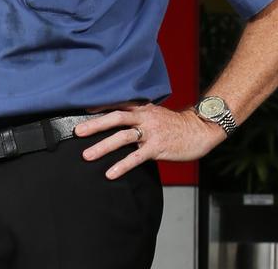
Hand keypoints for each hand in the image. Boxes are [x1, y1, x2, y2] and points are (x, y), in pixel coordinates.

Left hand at [74, 102, 227, 179]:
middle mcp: (144, 118)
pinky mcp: (157, 148)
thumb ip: (137, 114)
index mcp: (142, 109)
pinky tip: (110, 173)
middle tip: (77, 132)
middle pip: (116, 118)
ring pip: (123, 137)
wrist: (200, 130)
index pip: (118, 105)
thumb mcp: (155, 113)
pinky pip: (136, 157)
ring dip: (103, 146)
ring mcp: (151, 133)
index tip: (82, 110)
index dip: (100, 107)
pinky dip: (122, 165)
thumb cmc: (175, 124)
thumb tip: (117, 118)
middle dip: (95, 124)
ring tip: (87, 155)